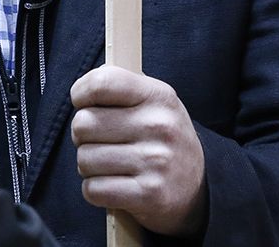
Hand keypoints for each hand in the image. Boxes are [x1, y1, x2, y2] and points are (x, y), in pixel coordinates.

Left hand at [70, 64, 206, 236]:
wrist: (197, 186)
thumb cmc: (160, 138)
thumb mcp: (152, 102)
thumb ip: (119, 87)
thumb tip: (82, 91)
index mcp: (157, 96)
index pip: (101, 82)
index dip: (81, 93)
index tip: (83, 103)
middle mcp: (158, 125)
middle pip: (83, 124)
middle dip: (82, 136)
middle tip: (100, 142)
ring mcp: (155, 161)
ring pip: (84, 159)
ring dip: (88, 166)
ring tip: (108, 165)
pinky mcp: (149, 194)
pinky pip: (93, 189)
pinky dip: (94, 190)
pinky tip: (112, 185)